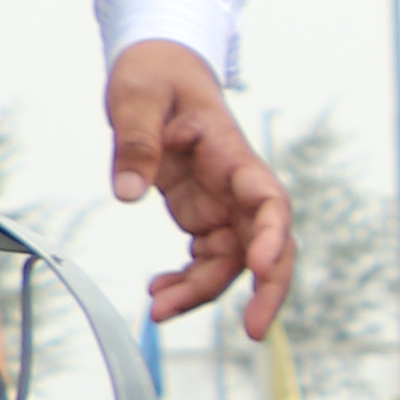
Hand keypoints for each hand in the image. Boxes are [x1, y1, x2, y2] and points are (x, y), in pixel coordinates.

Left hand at [101, 42, 295, 334]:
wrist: (160, 68)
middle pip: (267, 245)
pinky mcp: (202, 214)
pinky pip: (206, 260)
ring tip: (158, 309)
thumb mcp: (137, 95)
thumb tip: (128, 194)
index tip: (261, 267)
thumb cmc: (155, 74)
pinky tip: (157, 290)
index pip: (269, 201)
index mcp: (232, 155)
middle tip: (253, 331)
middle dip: (267, 289)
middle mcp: (237, 187)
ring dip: (204, 293)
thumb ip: (135, 142)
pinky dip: (186, 282)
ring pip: (232, 262)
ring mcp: (222, 204)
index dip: (272, 237)